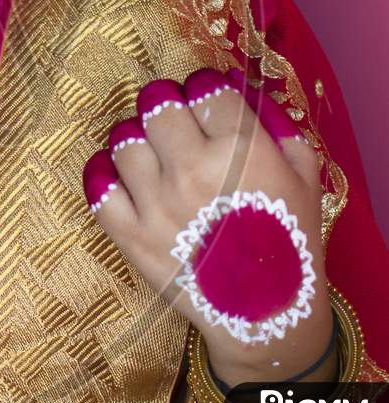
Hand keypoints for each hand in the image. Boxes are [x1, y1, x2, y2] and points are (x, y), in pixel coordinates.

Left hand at [82, 67, 332, 386]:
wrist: (265, 313)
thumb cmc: (290, 239)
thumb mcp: (304, 175)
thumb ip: (276, 125)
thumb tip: (238, 92)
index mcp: (240, 150)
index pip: (203, 89)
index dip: (203, 90)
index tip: (204, 102)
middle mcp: (193, 170)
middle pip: (156, 105)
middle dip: (164, 105)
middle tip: (174, 122)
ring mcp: (156, 203)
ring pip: (123, 139)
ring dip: (135, 137)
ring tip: (151, 152)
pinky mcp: (129, 234)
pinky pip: (97, 185)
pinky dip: (102, 172)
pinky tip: (119, 173)